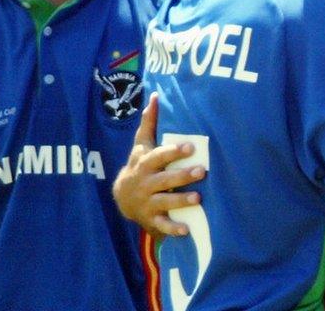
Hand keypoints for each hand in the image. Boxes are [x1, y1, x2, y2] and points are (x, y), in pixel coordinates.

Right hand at [112, 93, 205, 238]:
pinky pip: (161, 225)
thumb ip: (149, 122)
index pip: (159, 156)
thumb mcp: (141, 144)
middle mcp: (146, 183)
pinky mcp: (151, 219)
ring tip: (198, 198)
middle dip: (182, 175)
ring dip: (181, 200)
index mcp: (145, 163)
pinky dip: (173, 228)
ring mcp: (148, 202)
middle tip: (202, 171)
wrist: (122, 197)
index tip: (190, 147)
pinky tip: (187, 229)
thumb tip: (155, 95)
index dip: (173, 151)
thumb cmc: (139, 165)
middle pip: (164, 179)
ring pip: (165, 201)